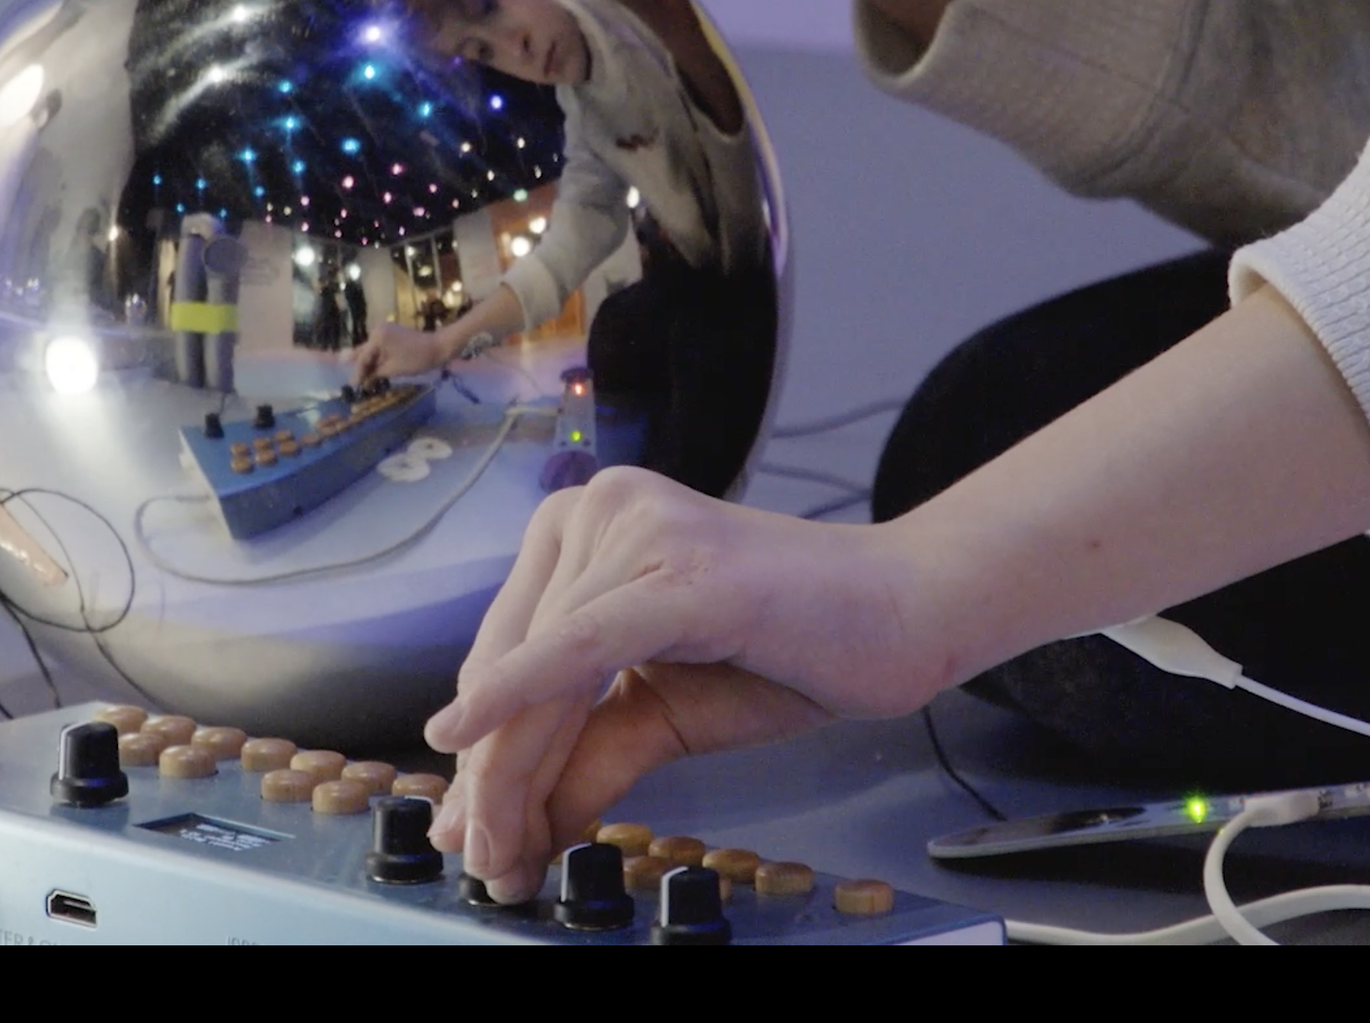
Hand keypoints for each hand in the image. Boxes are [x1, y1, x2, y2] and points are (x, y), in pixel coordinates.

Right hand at [353, 321, 449, 382]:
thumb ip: (374, 374)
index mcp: (377, 337)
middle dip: (361, 368)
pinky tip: (373, 371)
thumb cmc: (416, 359)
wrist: (438, 347)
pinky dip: (377, 360)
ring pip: (371, 351)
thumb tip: (361, 383)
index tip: (354, 387)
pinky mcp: (391, 334)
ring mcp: (384, 331)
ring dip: (368, 365)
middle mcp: (377, 331)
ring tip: (362, 380)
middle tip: (354, 384)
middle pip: (365, 352)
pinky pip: (379, 348)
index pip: (363, 358)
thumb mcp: (393, 369)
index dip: (358, 373)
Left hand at [421, 467, 943, 901]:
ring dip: (511, 775)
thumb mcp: (664, 710)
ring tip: (503, 852)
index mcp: (582, 527)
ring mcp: (634, 529)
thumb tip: (518, 823)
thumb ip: (589, 754)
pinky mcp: (678, 573)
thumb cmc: (791, 649)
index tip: (470, 829)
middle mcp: (595, 509)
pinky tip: (465, 736)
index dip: (482, 748)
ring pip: (541, 672)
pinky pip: (578, 646)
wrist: (905, 614)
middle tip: (483, 861)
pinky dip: (517, 694)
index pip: (507, 650)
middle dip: (492, 775)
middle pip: (512, 663)